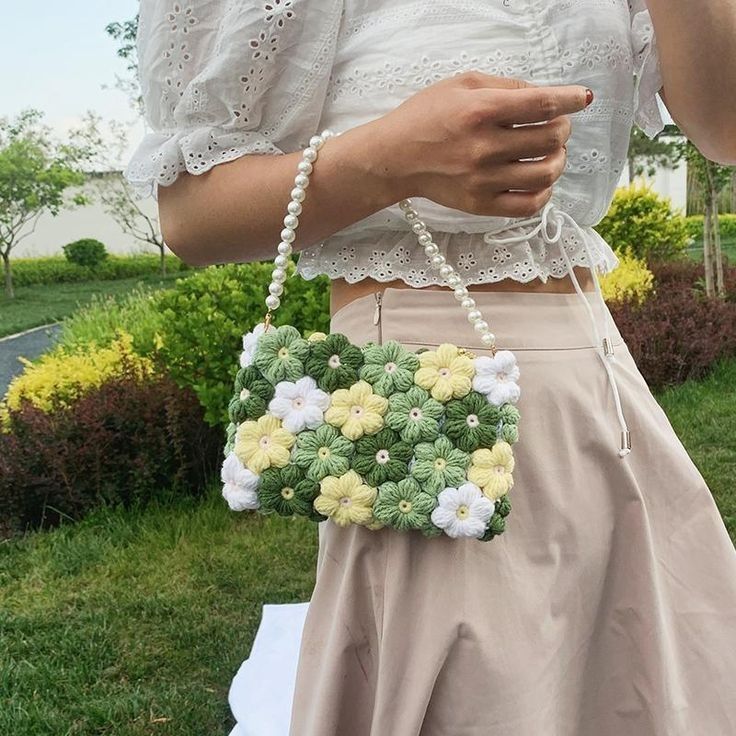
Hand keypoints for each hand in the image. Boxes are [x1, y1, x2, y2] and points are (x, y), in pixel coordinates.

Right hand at [376, 70, 590, 217]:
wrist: (395, 158)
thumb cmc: (426, 117)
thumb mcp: (462, 85)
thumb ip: (505, 86)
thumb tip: (543, 97)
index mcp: (481, 111)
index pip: (542, 104)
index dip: (571, 99)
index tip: (582, 98)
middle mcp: (484, 148)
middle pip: (551, 138)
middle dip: (563, 128)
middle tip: (557, 125)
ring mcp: (483, 180)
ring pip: (546, 173)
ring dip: (559, 159)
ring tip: (551, 153)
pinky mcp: (480, 205)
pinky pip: (528, 205)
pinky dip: (544, 192)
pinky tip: (540, 180)